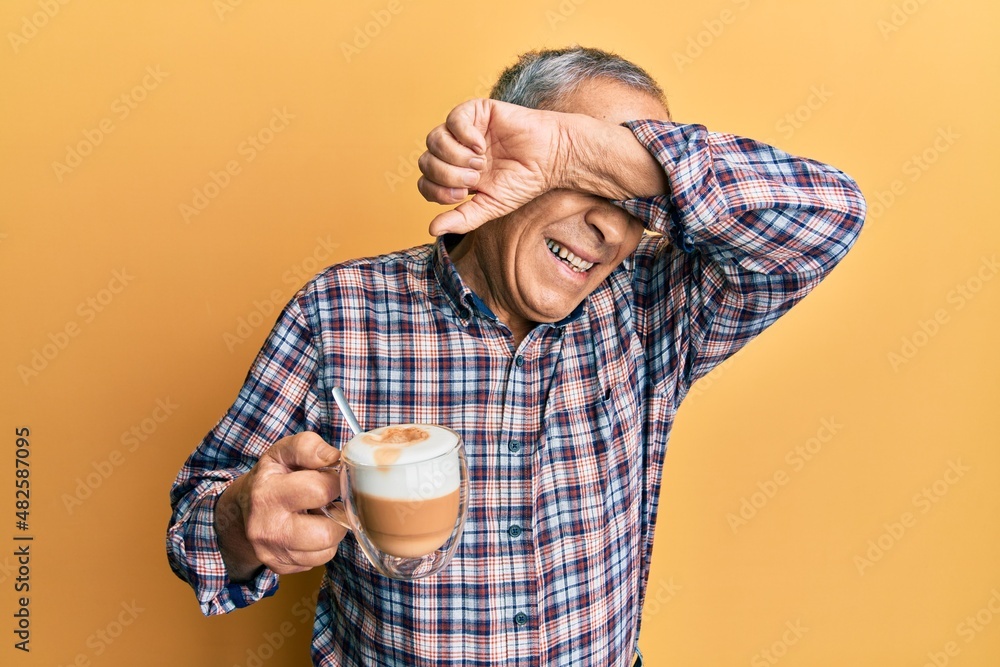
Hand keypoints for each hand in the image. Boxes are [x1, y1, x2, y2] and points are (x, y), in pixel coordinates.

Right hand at [215, 432, 345, 580]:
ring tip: (319, 515)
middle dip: (337, 514)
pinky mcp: (280, 567)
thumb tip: (334, 457)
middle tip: (330, 502)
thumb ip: (308, 447)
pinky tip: (310, 530)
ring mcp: (272, 552)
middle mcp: (267, 528)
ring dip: (331, 531)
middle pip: (326, 532)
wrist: (242, 509)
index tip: (330, 478)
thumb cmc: (271, 477)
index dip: (334, 481)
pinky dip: (322, 547)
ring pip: (326, 551)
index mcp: (267, 494)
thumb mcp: (283, 453)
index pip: (319, 490)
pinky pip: (318, 562)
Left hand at [417, 99, 569, 235]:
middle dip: (447, 174)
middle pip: (425, 161)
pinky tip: (481, 144)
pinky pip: (453, 119)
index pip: (425, 182)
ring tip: (480, 162)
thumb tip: (431, 230)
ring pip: (434, 140)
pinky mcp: (476, 111)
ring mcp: (464, 130)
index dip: (437, 190)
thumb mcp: (490, 206)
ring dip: (455, 156)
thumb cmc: (523, 181)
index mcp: (455, 174)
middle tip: (475, 178)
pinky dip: (464, 135)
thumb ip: (462, 218)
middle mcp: (455, 151)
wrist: (551, 158)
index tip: (464, 194)